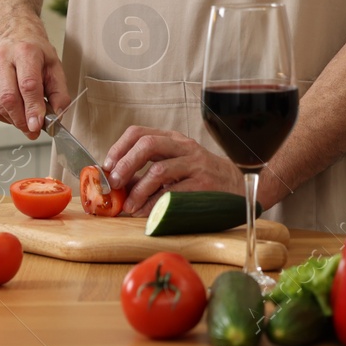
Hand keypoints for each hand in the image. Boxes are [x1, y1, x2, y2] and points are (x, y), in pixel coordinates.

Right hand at [0, 21, 72, 136]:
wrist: (13, 35)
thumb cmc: (35, 52)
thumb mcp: (55, 66)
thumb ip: (60, 92)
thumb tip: (57, 115)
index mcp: (26, 52)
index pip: (28, 85)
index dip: (33, 108)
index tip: (37, 126)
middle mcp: (2, 58)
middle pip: (9, 97)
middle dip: (22, 119)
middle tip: (32, 131)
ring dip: (14, 120)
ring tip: (26, 119)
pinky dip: (4, 117)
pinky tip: (13, 112)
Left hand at [102, 126, 245, 215]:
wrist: (238, 187)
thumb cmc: (201, 178)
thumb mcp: (176, 166)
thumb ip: (148, 172)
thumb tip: (116, 185)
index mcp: (173, 139)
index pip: (139, 132)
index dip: (118, 148)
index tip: (106, 167)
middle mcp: (184, 147)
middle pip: (148, 144)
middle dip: (125, 165)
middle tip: (113, 184)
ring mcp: (195, 164)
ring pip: (159, 169)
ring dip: (138, 190)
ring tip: (129, 206)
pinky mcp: (203, 184)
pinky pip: (173, 193)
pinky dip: (155, 204)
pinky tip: (147, 213)